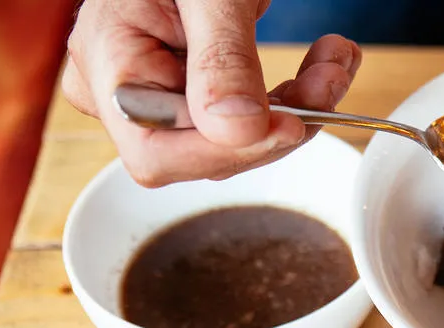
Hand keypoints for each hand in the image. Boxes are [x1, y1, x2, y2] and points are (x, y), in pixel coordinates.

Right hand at [63, 0, 360, 186]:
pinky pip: (253, 122)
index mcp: (109, 64)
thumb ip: (219, 57)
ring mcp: (165, 99)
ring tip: (334, 62)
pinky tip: (326, 67)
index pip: (157, 151)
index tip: (289, 124)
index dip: (226, 152)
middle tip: (329, 78)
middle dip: (279, 125)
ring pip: (240, 143)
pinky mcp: (203, 99)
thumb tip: (235, 130)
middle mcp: (129, 94)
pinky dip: (298, 99)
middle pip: (206, 154)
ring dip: (300, 109)